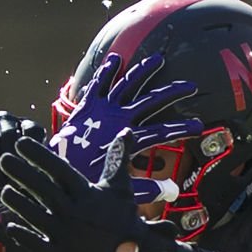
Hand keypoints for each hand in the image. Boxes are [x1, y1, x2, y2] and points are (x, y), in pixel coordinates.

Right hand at [0, 111, 44, 216]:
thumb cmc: (1, 176)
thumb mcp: (20, 172)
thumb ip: (32, 172)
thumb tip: (48, 181)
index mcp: (24, 127)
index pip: (33, 131)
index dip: (33, 151)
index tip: (33, 172)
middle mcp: (6, 119)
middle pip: (12, 135)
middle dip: (14, 160)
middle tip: (16, 184)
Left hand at [0, 130, 153, 251]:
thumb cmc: (123, 217)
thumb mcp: (120, 187)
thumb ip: (117, 159)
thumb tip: (126, 131)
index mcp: (86, 194)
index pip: (59, 170)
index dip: (39, 155)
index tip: (21, 142)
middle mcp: (74, 213)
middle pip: (43, 190)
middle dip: (22, 173)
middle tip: (3, 159)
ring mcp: (66, 235)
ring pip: (35, 216)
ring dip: (17, 203)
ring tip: (2, 190)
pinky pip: (36, 245)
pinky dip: (21, 236)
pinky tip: (5, 225)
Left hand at [51, 53, 200, 203]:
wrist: (54, 170)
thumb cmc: (86, 180)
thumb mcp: (118, 188)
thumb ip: (146, 189)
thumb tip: (171, 192)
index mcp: (126, 139)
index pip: (161, 132)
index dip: (181, 129)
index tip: (197, 126)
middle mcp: (117, 119)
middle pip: (150, 101)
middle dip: (171, 92)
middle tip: (190, 86)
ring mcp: (101, 110)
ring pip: (126, 85)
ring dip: (142, 72)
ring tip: (156, 59)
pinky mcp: (86, 106)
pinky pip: (98, 84)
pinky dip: (106, 71)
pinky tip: (115, 59)